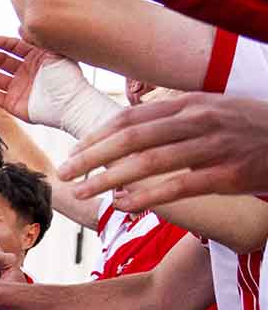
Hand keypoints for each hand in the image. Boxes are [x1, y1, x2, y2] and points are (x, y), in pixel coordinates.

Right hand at [0, 35, 84, 128]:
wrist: (70, 103)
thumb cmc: (67, 78)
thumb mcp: (53, 52)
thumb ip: (37, 39)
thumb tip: (21, 27)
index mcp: (35, 59)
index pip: (15, 48)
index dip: (3, 44)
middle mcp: (25, 73)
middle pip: (2, 62)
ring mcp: (18, 88)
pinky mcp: (12, 104)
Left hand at [62, 91, 267, 206]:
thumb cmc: (247, 127)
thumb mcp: (210, 109)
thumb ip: (172, 115)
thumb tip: (129, 126)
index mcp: (190, 103)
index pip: (132, 118)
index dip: (97, 136)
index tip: (73, 152)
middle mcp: (199, 121)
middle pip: (133, 138)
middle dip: (92, 156)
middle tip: (63, 172)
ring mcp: (214, 147)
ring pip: (150, 162)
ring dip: (110, 178)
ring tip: (83, 192)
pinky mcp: (228, 174)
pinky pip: (179, 187)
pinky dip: (148, 197)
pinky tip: (123, 206)